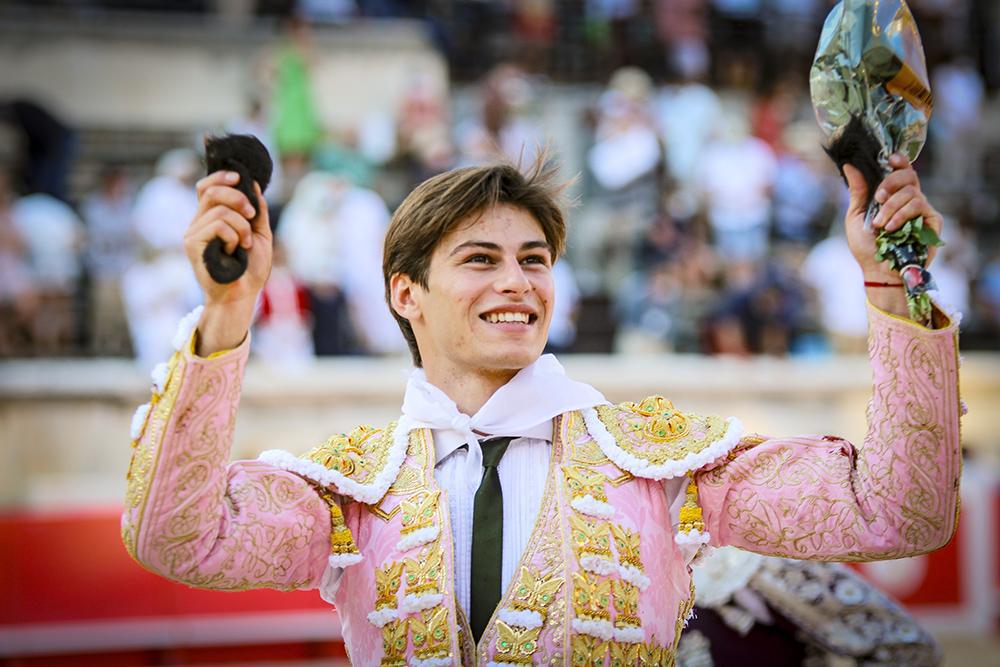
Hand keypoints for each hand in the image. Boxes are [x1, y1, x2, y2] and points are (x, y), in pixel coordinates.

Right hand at [184, 170, 272, 306]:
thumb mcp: (260, 233)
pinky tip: (234, 251)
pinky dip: (234, 235)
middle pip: (211, 191)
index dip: (221, 177)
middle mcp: (198, 223)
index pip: (206, 187)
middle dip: (238, 198)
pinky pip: (218, 225)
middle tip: (251, 215)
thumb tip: (253, 184)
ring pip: (219, 209)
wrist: (243, 294)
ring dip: (241, 225)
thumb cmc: (251, 269)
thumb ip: (257, 210)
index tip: (240, 178)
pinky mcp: (192, 244)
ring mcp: (193, 233)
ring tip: (245, 244)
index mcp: (211, 218)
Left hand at [843, 154, 941, 282]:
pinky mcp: (933, 221)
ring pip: (912, 193)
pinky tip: (892, 228)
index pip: (902, 171)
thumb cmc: (866, 246)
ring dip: (891, 208)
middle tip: (879, 199)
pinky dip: (902, 215)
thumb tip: (849, 166)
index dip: (899, 161)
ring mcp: (923, 210)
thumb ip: (858, 191)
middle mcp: (910, 200)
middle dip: (891, 183)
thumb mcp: (856, 215)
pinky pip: (920, 206)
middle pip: (909, 176)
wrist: (877, 270)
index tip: (890, 159)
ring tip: (880, 225)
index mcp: (893, 195)